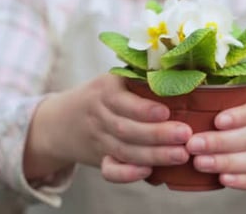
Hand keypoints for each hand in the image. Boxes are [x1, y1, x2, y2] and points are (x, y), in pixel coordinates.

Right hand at [23, 74, 191, 182]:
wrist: (60, 122)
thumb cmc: (102, 95)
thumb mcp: (114, 79)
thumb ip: (141, 77)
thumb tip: (184, 71)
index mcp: (105, 90)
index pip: (121, 100)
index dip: (143, 109)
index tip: (166, 112)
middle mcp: (100, 115)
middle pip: (126, 128)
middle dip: (158, 134)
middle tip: (186, 135)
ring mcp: (99, 140)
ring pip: (125, 150)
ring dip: (155, 155)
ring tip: (181, 155)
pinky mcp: (100, 159)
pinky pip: (110, 170)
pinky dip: (128, 174)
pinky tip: (148, 173)